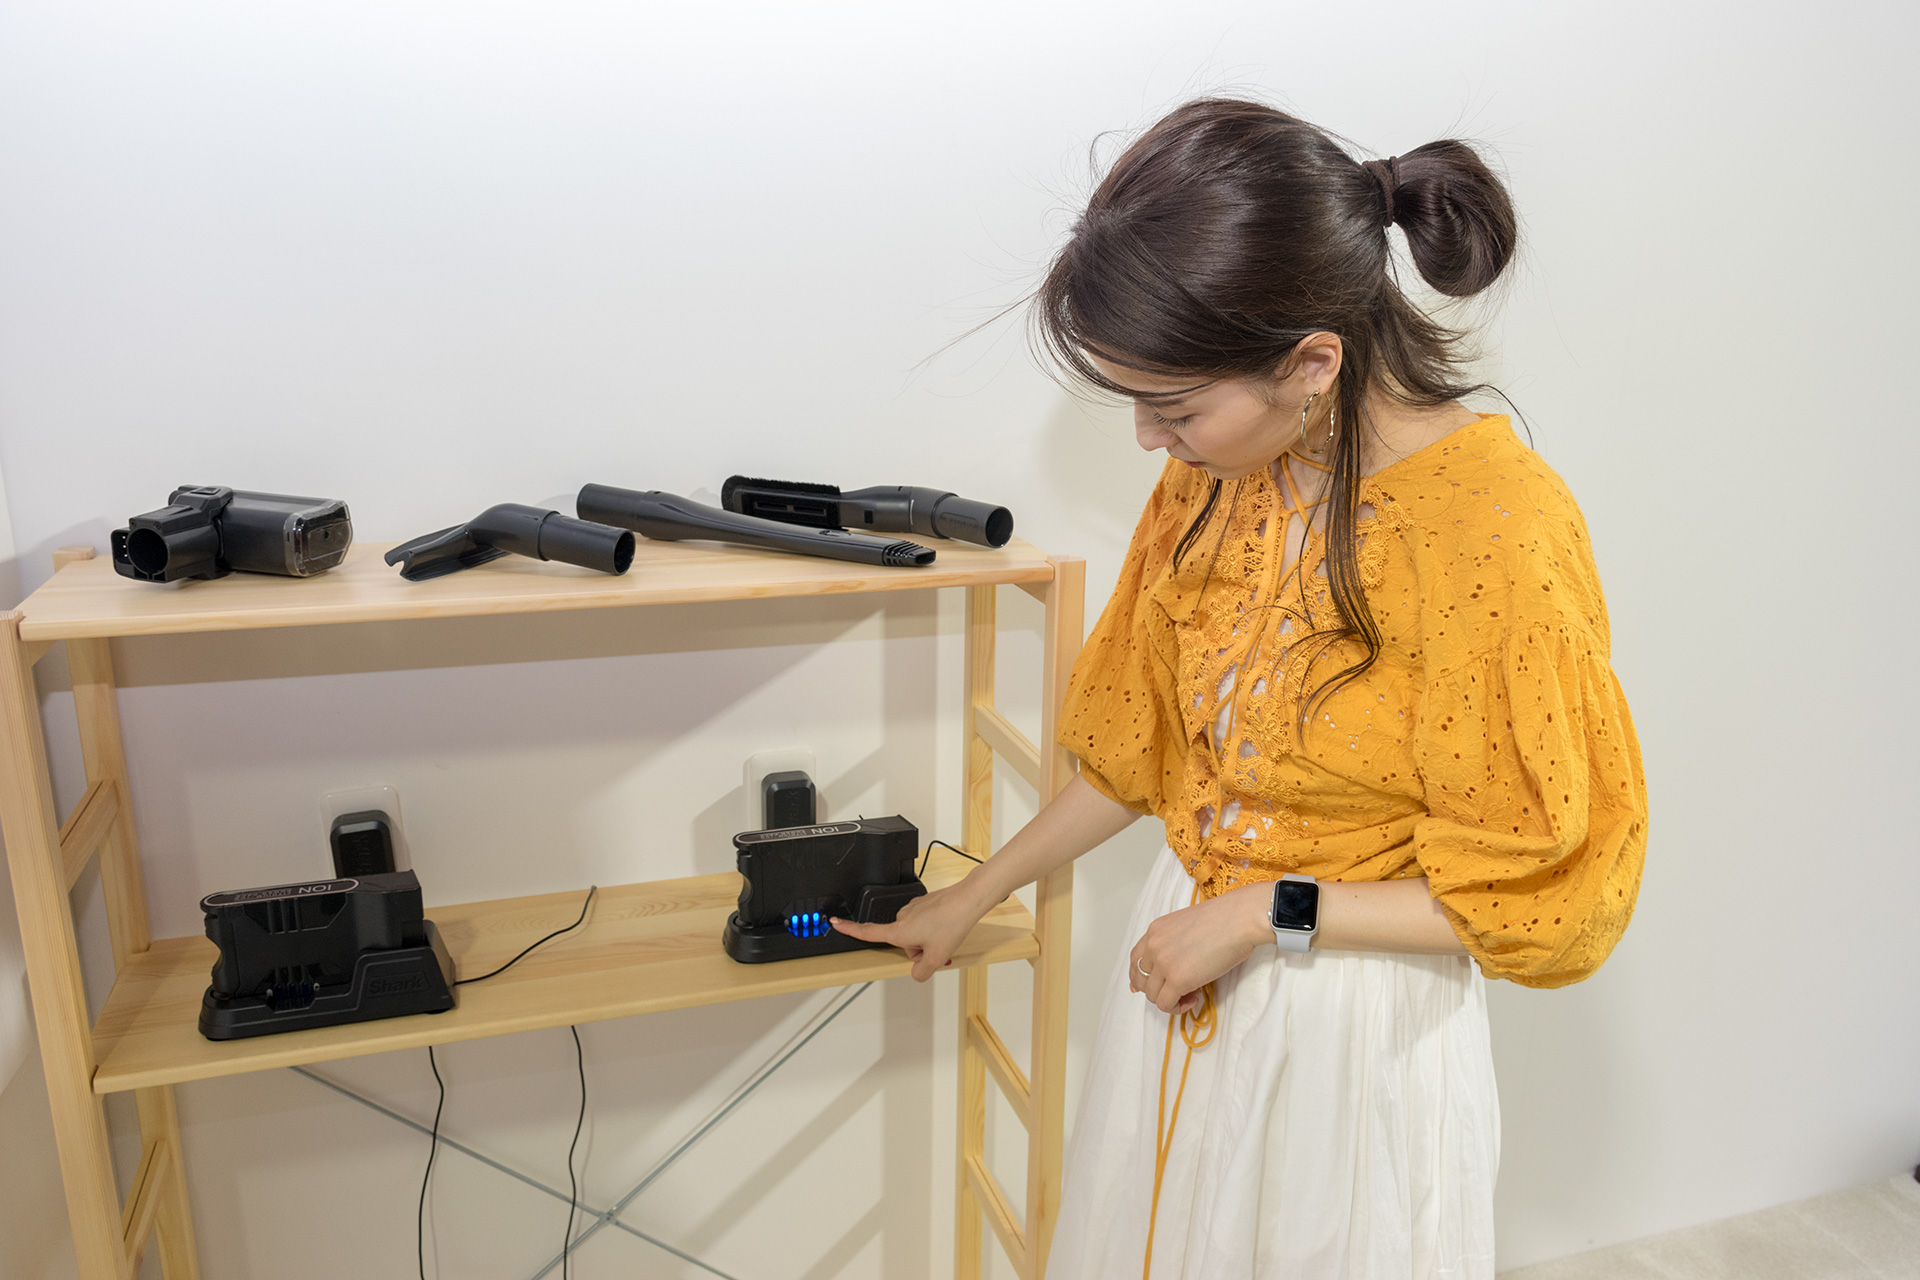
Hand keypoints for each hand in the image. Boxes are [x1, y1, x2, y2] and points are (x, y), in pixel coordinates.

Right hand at [829, 881, 992, 981]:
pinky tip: (946, 926)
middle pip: (902, 942)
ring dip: (927, 938)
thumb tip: (916, 972)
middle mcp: (903, 917)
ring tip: (944, 935)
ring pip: (915, 933)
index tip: (835, 923)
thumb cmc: (951, 924)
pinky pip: (924, 922)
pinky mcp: (924, 903)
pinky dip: (933, 928)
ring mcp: (914, 908)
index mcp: (900, 931)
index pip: (868, 932)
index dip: (850, 929)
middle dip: (918, 949)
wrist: (967, 900)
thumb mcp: (936, 957)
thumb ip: (921, 971)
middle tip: (936, 947)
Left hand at [1129, 883, 1270, 1014]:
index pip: (1135, 959)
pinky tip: (1195, 998)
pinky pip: (1166, 1004)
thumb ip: (1174, 942)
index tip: (1146, 986)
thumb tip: (1177, 964)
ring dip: (1170, 1000)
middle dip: (1157, 990)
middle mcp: (1153, 946)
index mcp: (1155, 931)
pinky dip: (1178, 1007)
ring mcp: (1163, 963)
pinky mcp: (1177, 979)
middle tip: (1178, 991)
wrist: (1238, 919)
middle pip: (1141, 980)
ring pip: (1152, 995)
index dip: (1139, 976)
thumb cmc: (1224, 919)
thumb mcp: (1186, 925)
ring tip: (1191, 994)